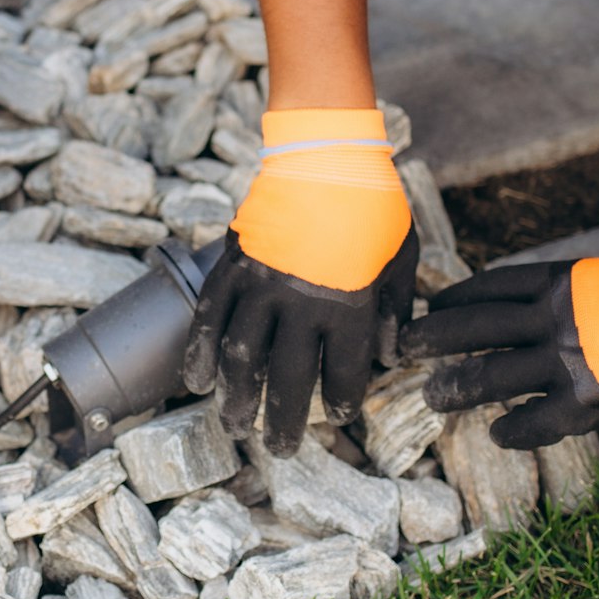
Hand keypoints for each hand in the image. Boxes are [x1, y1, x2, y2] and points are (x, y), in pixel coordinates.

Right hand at [183, 108, 417, 453]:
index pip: (342, 373)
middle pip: (288, 379)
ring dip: (236, 397)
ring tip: (233, 425)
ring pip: (241, 357)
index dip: (341, 401)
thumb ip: (396, 308)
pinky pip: (210, 317)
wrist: (324, 148)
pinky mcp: (233, 266)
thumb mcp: (402, 255)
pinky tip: (196, 381)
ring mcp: (261, 286)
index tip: (339, 416)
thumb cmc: (373, 202)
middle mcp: (302, 304)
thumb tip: (392, 356)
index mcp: (349, 306)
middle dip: (282, 421)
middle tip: (279, 451)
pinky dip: (200, 352)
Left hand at [397, 258, 598, 448]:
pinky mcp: (584, 403)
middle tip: (408, 349)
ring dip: (456, 387)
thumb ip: (567, 295)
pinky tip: (497, 433)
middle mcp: (554, 317)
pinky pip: (531, 421)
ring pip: (491, 376)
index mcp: (560, 281)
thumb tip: (532, 308)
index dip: (456, 298)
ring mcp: (565, 361)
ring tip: (434, 395)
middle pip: (475, 327)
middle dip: (434, 338)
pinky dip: (510, 429)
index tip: (433, 306)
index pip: (490, 285)